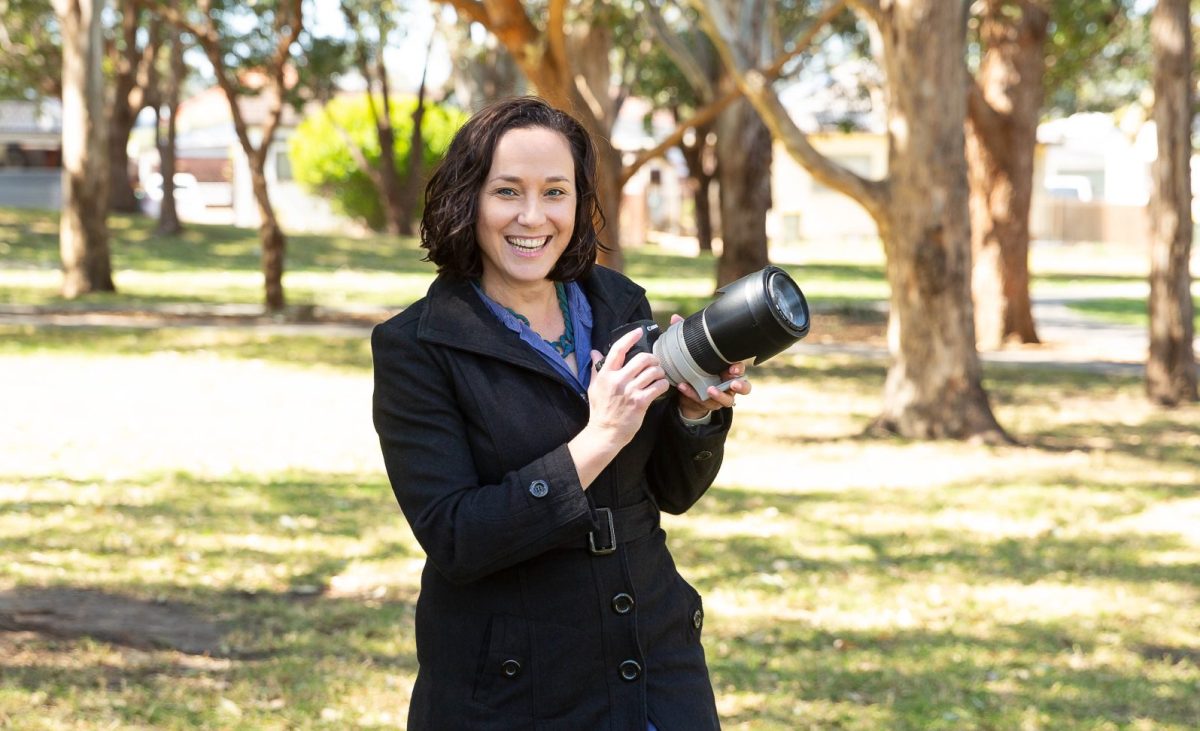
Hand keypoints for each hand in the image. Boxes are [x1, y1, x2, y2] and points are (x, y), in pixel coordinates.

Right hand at [583, 326, 670, 449]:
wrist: (605, 432)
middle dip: (652, 358)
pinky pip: (658, 386)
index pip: (618, 349)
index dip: (630, 337)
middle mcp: (618, 380)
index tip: (639, 331)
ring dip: (659, 371)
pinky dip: (663, 384)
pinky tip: (661, 386)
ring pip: (653, 371)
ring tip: (658, 375)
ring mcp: (630, 391)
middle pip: (642, 358)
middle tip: (654, 362)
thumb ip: (596, 368)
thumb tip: (594, 352)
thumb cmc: (600, 410)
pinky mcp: (640, 402)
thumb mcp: (594, 387)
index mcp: (606, 374)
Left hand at [671, 313, 751, 419]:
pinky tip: (684, 387)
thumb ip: (687, 336)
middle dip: (740, 385)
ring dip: (720, 395)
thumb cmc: (696, 367)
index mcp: (728, 369)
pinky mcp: (708, 404)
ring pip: (728, 400)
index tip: (734, 367)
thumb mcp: (693, 352)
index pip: (740, 368)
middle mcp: (728, 384)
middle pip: (744, 387)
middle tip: (733, 383)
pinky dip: (692, 394)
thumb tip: (676, 319)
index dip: (739, 368)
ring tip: (709, 390)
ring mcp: (721, 396)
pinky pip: (703, 402)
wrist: (688, 389)